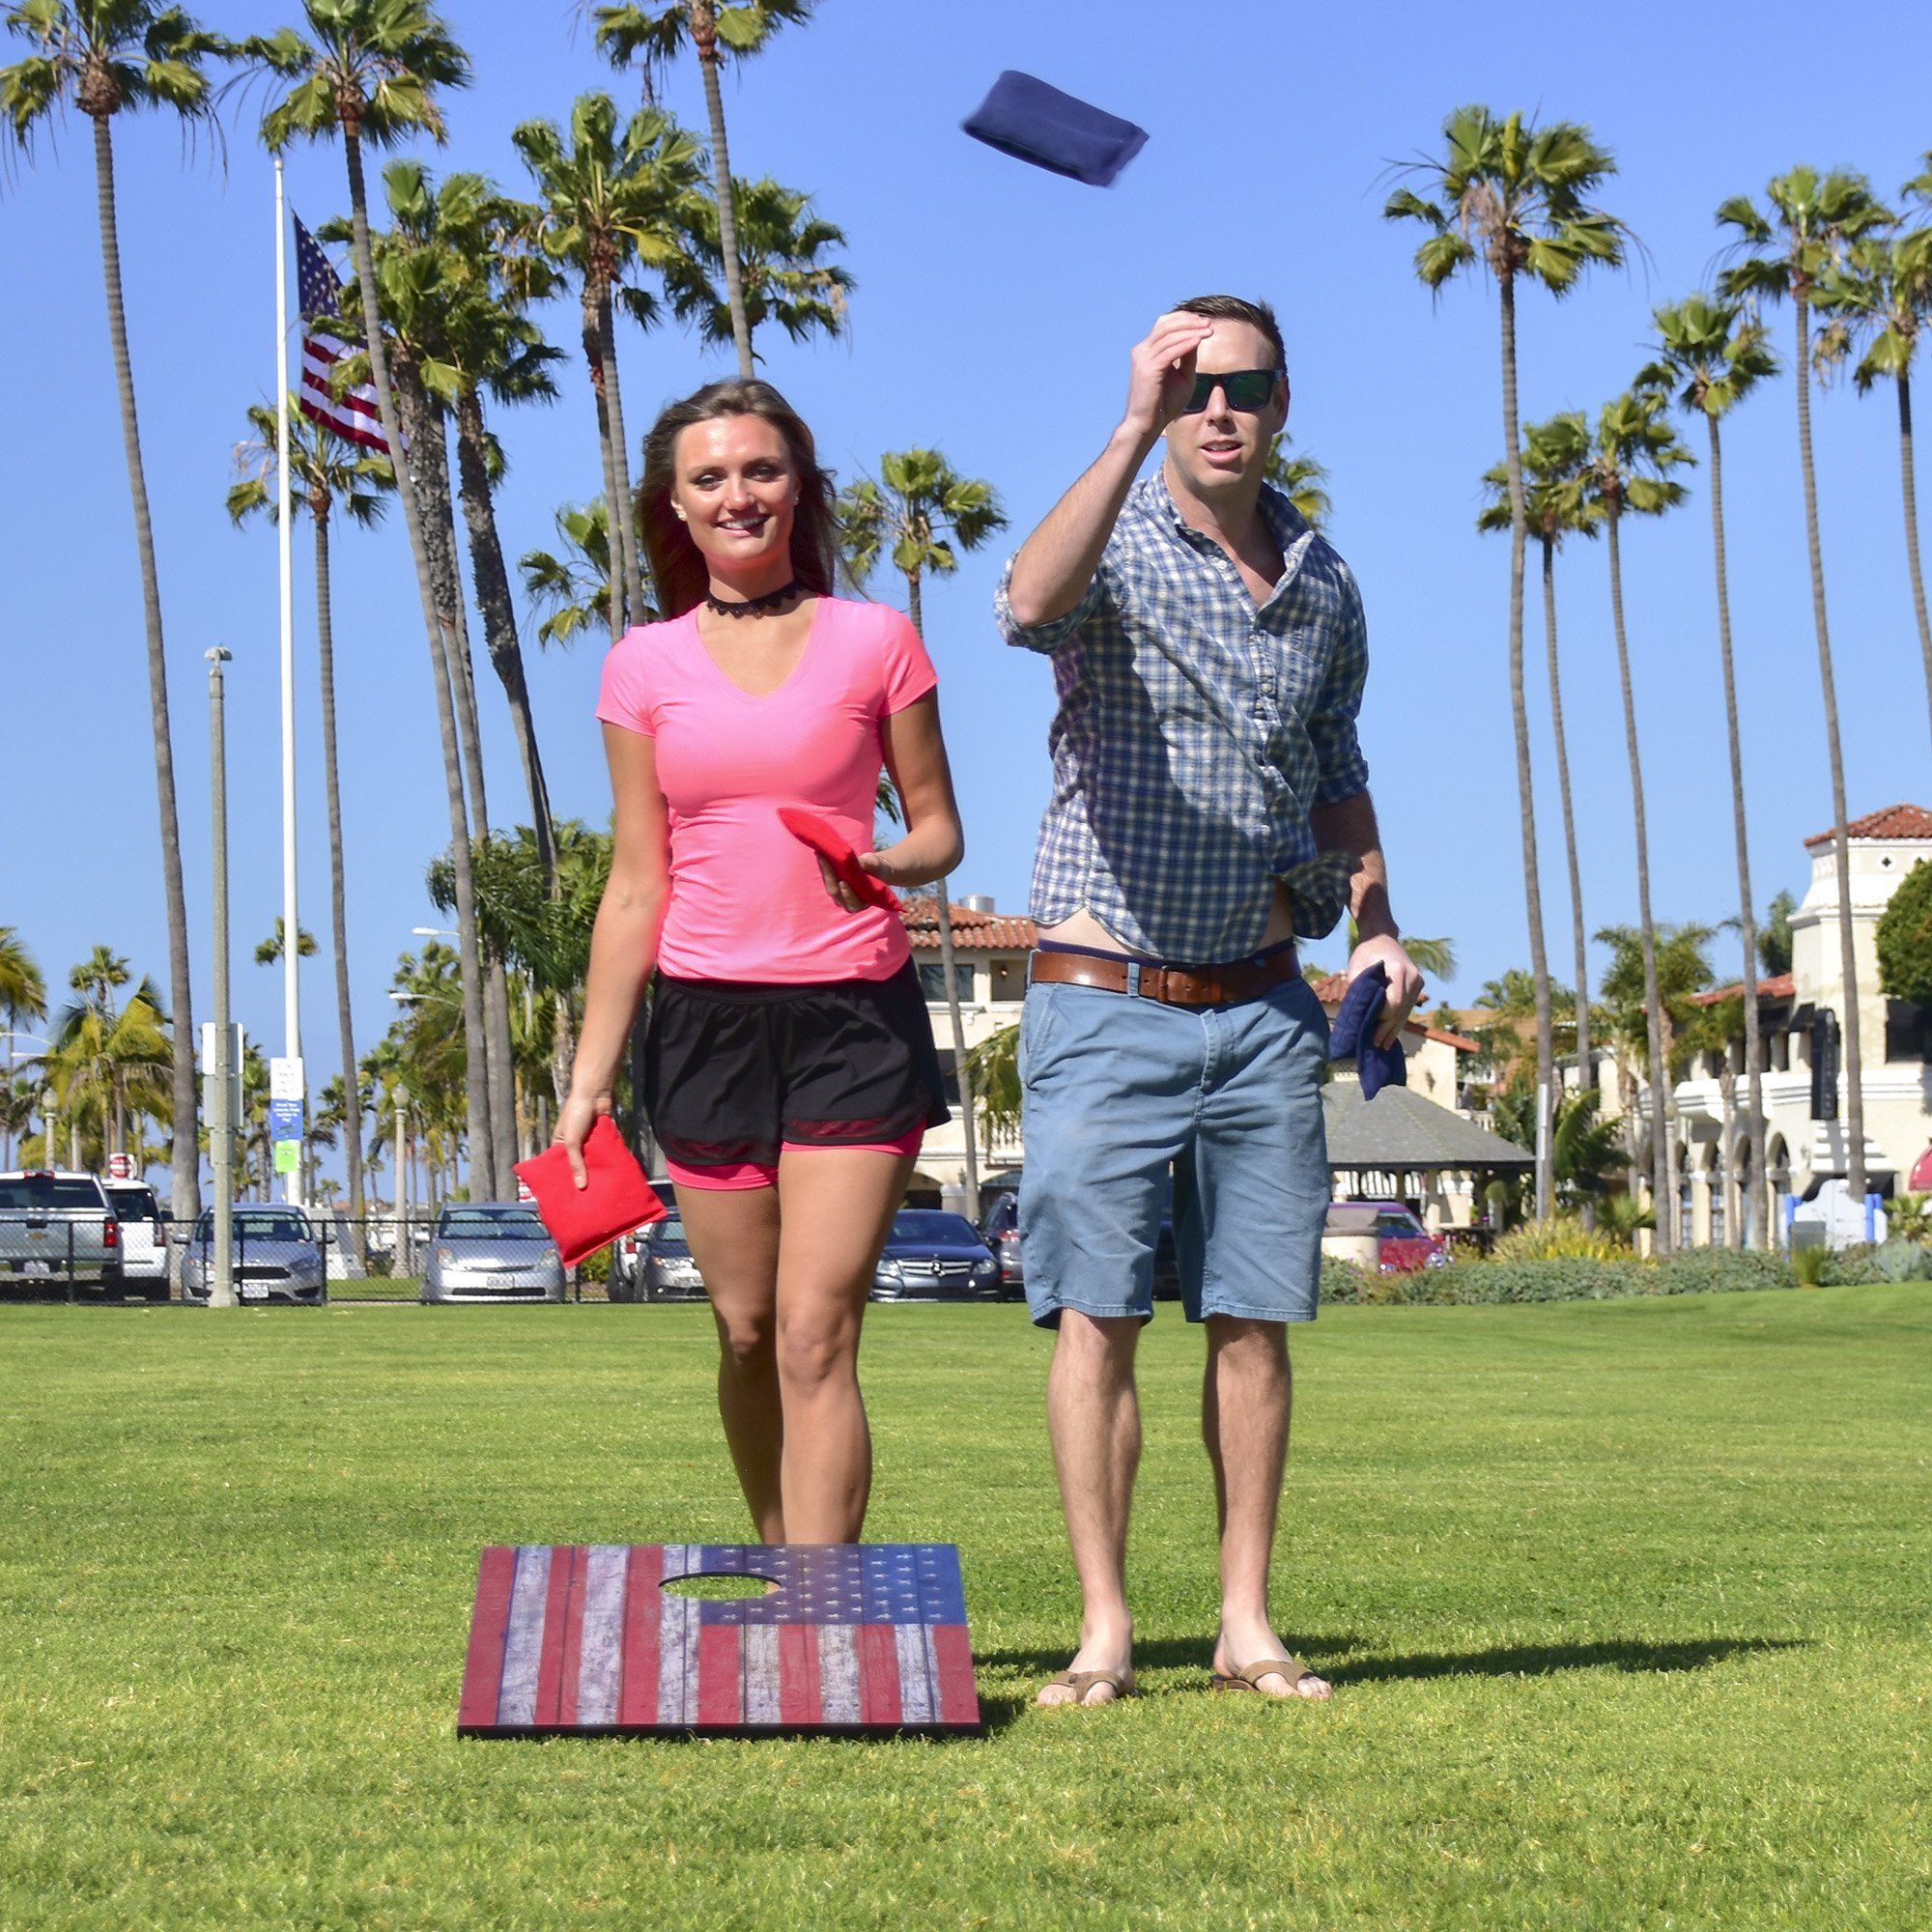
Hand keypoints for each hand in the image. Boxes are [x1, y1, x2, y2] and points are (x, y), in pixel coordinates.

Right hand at [554, 1091, 611, 1188]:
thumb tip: (581, 1186)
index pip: (560, 1165)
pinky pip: (603, 1152)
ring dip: (596, 1171)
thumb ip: (576, 1163)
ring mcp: (589, 1142)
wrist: (595, 1095)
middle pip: (578, 1164)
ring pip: (592, 1160)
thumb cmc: (576, 1115)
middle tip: (587, 1199)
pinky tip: (610, 1176)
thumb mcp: (572, 1142)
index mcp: (560, 1144)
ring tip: (600, 1192)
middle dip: (582, 1177)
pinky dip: (606, 1161)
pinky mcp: (601, 1138)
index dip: (564, 1178)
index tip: (568, 1196)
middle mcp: (574, 1144)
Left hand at [814, 849, 893, 913]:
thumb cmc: (879, 871)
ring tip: (821, 855)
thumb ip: (873, 866)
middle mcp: (847, 902)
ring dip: (824, 870)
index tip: (843, 882)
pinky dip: (823, 865)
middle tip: (826, 862)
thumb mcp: (879, 867)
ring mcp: (839, 893)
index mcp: (862, 903)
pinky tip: (821, 854)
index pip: (852, 903)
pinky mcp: (833, 884)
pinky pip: (826, 877)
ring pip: (828, 885)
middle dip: (830, 877)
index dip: (847, 894)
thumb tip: (862, 862)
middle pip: (836, 894)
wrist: (874, 869)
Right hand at [1121, 311, 1215, 440]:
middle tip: (1209, 322)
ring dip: (1191, 330)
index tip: (1205, 321)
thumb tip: (1197, 336)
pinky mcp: (1148, 369)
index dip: (1185, 319)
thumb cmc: (1164, 404)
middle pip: (1166, 324)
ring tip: (1208, 330)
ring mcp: (1143, 358)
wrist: (1147, 425)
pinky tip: (1199, 340)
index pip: (1165, 324)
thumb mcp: (1183, 376)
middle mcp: (1142, 350)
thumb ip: (1188, 357)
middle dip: (1189, 320)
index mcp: (1148, 350)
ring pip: (1169, 335)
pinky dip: (1185, 344)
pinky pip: (1170, 351)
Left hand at [1346, 934, 1424, 1049]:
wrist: (1383, 937)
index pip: (1395, 1000)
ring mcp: (1418, 981)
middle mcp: (1413, 976)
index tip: (1370, 1024)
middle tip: (1375, 1044)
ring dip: (1394, 1029)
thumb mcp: (1356, 967)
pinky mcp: (1418, 986)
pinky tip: (1391, 1035)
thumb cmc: (1366, 953)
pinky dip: (1399, 1021)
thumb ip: (1359, 989)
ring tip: (1383, 1045)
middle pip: (1402, 1009)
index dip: (1384, 1016)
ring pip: (1406, 1011)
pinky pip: (1408, 1007)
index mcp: (1398, 969)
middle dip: (1388, 1028)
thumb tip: (1358, 1015)